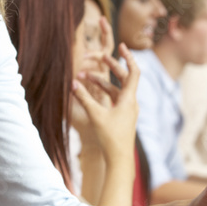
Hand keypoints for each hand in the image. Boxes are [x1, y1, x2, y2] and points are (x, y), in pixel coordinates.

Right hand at [71, 43, 138, 159]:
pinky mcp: (122, 116)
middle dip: (111, 67)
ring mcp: (127, 110)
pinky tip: (90, 92)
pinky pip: (113, 99)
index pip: (133, 72)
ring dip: (101, 82)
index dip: (128, 57)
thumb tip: (73, 83)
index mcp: (129, 99)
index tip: (121, 46)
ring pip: (116, 89)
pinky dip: (102, 93)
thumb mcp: (95, 115)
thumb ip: (84, 98)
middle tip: (100, 57)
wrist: (119, 159)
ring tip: (84, 77)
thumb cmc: (110, 137)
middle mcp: (131, 102)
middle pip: (124, 78)